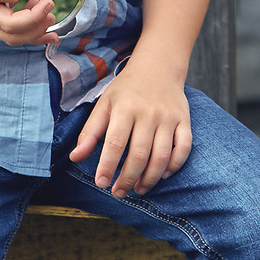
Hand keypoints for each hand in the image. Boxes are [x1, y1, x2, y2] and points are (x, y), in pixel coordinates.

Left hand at [68, 59, 193, 194]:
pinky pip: (184, 148)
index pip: (115, 143)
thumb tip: (75, 158)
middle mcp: (148, 113)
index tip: (101, 183)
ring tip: (138, 189)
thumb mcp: (104, 104)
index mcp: (125, 108)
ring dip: (150, 178)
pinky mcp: (185, 121)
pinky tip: (162, 175)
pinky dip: (174, 166)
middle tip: (119, 193)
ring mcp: (169, 118)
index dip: (108, 166)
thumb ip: (90, 132)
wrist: (159, 66)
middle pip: (139, 154)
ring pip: (162, 156)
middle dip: (128, 178)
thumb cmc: (127, 89)